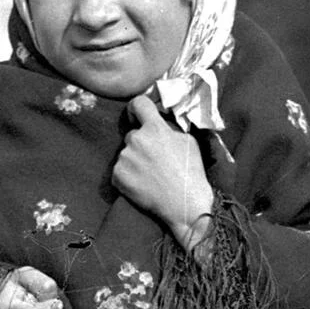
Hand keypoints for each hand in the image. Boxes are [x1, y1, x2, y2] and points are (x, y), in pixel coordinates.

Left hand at [113, 91, 214, 250]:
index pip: (139, 103)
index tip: (137, 117)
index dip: (136, 109)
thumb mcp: (188, 142)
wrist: (185, 205)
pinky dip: (128, 177)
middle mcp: (136, 139)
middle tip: (154, 161)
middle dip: (141, 145)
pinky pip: (119, 171)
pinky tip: (143, 185)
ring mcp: (125, 158)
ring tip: (151, 176)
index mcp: (155, 128)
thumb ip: (170, 129)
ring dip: (134, 161)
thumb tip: (161, 124)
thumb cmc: (191, 173)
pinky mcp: (118, 175)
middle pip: (132, 135)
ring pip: (126, 154)